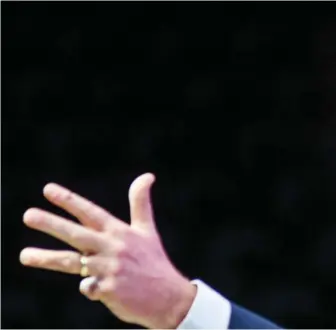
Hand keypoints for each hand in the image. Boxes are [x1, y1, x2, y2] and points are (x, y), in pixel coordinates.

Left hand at [19, 173, 196, 328]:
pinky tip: (96, 289)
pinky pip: (88, 287)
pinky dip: (88, 288)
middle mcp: (114, 248)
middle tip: (28, 215)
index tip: (48, 190)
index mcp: (121, 232)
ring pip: (72, 262)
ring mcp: (110, 269)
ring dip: (47, 258)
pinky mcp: (109, 290)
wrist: (169, 297)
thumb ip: (141, 203)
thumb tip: (147, 175)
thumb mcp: (148, 231)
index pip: (91, 213)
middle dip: (52, 223)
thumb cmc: (154, 262)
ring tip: (24, 255)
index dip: (70, 201)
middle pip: (77, 233)